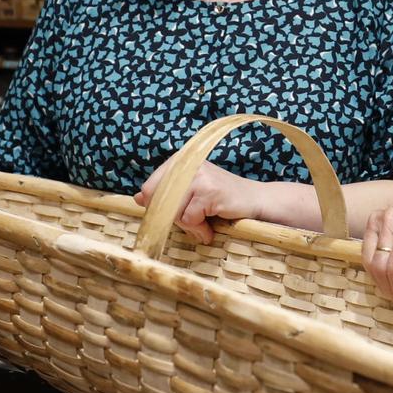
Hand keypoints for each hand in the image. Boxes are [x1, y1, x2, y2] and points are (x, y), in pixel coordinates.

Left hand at [135, 160, 264, 244]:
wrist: (255, 200)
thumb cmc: (221, 198)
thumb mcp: (190, 191)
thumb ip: (166, 193)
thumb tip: (137, 197)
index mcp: (180, 162)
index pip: (150, 187)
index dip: (156, 207)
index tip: (173, 215)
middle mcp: (188, 165)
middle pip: (159, 201)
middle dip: (174, 218)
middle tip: (192, 222)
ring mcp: (200, 177)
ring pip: (175, 212)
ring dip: (189, 226)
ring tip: (205, 223)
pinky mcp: (210, 192)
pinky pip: (191, 219)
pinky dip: (200, 230)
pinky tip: (212, 227)